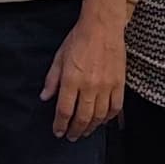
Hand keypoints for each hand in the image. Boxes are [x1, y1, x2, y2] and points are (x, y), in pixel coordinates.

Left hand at [42, 7, 125, 140]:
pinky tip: (102, 120)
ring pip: (99, 116)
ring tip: (85, 131)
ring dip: (91, 127)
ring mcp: (106, 86)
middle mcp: (89, 86)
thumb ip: (52, 79)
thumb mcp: (59, 57)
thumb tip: (45, 97)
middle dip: (75, 130)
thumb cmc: (79, 39)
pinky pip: (115, 107)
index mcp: (71, 80)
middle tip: (71, 136)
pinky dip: (109, 117)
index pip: (64, 111)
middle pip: (82, 118)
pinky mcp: (119, 83)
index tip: (58, 132)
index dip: (60, 125)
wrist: (102, 27)